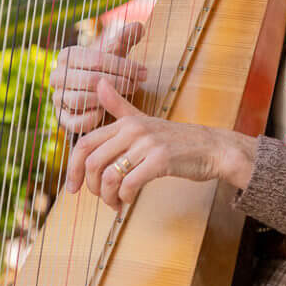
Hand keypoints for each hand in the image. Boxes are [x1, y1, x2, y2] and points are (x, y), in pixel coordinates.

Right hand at [51, 21, 148, 133]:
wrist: (95, 92)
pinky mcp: (62, 119)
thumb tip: (138, 26)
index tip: (143, 72)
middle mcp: (57, 76)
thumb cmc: (106, 69)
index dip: (123, 66)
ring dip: (107, 100)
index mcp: (68, 55)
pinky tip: (108, 112)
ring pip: (81, 100)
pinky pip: (75, 122)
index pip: (97, 59)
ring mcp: (57, 98)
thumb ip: (125, 38)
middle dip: (119, 83)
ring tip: (127, 96)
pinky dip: (92, 118)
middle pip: (91, 80)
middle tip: (137, 85)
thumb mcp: (115, 53)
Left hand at [62, 80, 255, 210]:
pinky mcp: (160, 160)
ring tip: (116, 203)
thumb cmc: (177, 139)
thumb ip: (119, 106)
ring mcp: (147, 144)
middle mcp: (133, 130)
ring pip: (109, 176)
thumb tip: (99, 83)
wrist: (212, 148)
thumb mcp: (145, 120)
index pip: (84, 144)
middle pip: (92, 162)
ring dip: (108, 196)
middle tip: (100, 197)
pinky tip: (129, 201)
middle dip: (91, 187)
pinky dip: (124, 198)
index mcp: (125, 122)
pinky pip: (129, 184)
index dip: (72, 168)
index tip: (73, 187)